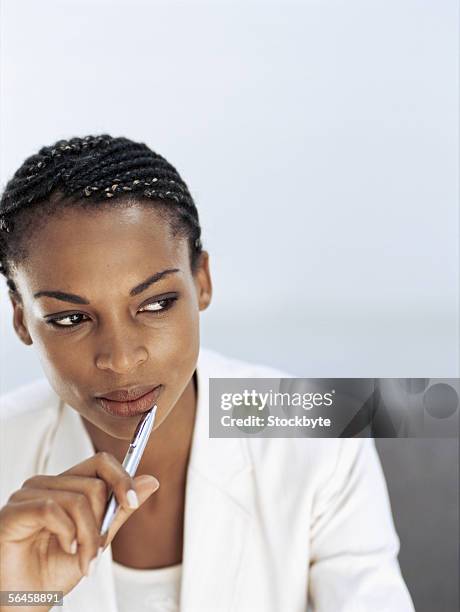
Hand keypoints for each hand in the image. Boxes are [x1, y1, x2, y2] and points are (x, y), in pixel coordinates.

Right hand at [0, 452, 159, 607]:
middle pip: (94, 484)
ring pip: (78, 499)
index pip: (101, 462)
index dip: (123, 478)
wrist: (21, 604)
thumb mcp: (96, 541)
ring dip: (88, 536)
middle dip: (103, 523)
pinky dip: (67, 533)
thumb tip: (150, 481)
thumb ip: (120, 510)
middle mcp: (47, 485)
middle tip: (96, 551)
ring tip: (83, 558)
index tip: (134, 501)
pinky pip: (52, 508)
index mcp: (66, 487)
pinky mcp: (15, 510)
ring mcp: (28, 495)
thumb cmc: (50, 573)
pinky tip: (67, 549)